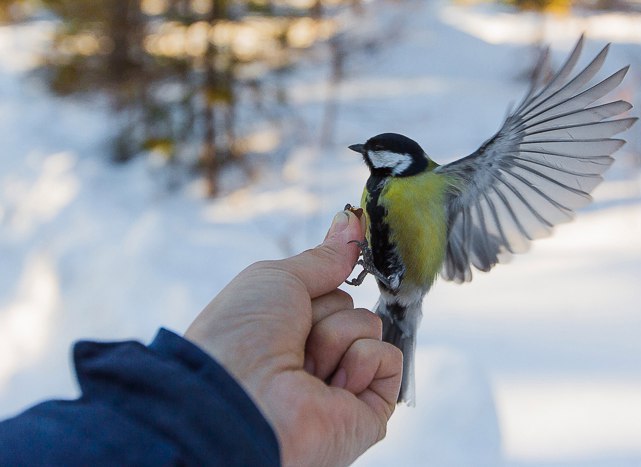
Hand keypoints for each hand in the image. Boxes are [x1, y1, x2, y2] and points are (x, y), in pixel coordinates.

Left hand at [185, 210, 402, 466]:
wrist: (238, 398)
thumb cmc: (240, 335)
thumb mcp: (278, 278)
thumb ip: (322, 257)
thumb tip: (350, 221)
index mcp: (286, 330)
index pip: (328, 292)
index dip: (323, 285)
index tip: (320, 279)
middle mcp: (312, 358)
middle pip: (348, 306)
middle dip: (325, 312)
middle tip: (294, 337)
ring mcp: (340, 385)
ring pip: (369, 327)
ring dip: (337, 336)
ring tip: (305, 366)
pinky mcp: (367, 411)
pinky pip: (389, 359)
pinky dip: (363, 361)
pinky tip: (332, 383)